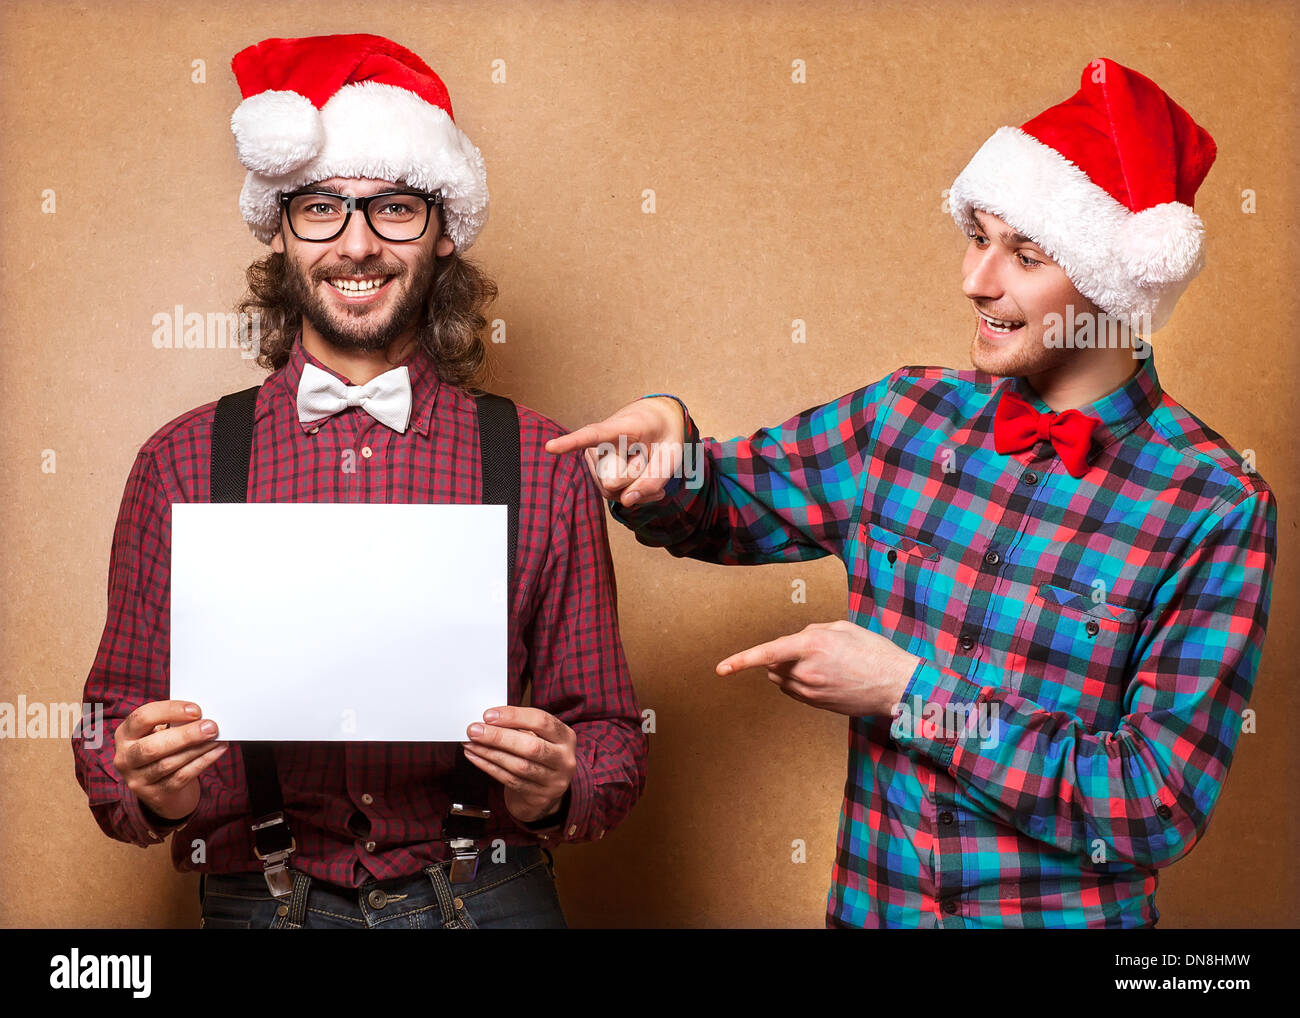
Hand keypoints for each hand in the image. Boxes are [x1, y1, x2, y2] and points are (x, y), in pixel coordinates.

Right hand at [112, 700, 227, 821]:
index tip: (196, 710)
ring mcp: (137, 780)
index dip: (170, 711)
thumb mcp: (161, 733)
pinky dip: (203, 761)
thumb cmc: (165, 750)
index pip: (142, 718)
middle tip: (211, 727)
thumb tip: (203, 715)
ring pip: (168, 764)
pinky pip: (182, 777)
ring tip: (216, 737)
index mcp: (125, 734)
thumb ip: (175, 722)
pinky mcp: (155, 795)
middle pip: (152, 747)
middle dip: (185, 735)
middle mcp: (125, 758)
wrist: (164, 789)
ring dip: (197, 749)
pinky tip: (218, 750)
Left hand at [463, 707, 577, 824]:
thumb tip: (488, 719)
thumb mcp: (540, 738)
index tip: (489, 715)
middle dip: (498, 737)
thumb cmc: (538, 757)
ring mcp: (554, 781)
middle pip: (531, 746)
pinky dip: (489, 767)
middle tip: (474, 730)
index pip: (541, 721)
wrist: (545, 794)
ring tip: (470, 743)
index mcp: (565, 737)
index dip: (513, 716)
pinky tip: (476, 757)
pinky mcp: (539, 797)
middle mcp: (564, 759)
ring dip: (490, 753)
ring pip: (518, 766)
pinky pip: (509, 780)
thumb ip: (521, 727)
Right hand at [544, 396, 685, 506]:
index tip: (549, 447)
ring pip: (614, 491)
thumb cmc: (664, 433)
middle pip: (615, 480)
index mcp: (620, 427)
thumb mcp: (672, 455)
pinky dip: (632, 491)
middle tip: (649, 456)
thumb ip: (653, 479)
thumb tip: (626, 502)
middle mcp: (599, 442)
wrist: (656, 421)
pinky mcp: (595, 469)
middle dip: (638, 478)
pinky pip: (613, 494)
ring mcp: (594, 457)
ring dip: (636, 486)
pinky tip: (642, 477)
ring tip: (645, 463)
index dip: (571, 442)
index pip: (592, 436)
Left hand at [715, 620, 921, 716]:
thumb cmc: (874, 652)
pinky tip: (825, 677)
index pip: (766, 653)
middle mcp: (806, 671)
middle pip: (772, 667)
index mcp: (811, 646)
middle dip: (780, 658)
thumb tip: (797, 640)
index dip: (740, 660)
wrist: (896, 685)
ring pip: (782, 681)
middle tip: (812, 651)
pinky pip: (795, 692)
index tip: (721, 669)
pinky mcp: (817, 705)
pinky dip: (799, 683)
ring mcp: (811, 692)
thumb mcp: (843, 628)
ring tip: (825, 664)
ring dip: (790, 671)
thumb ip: (812, 631)